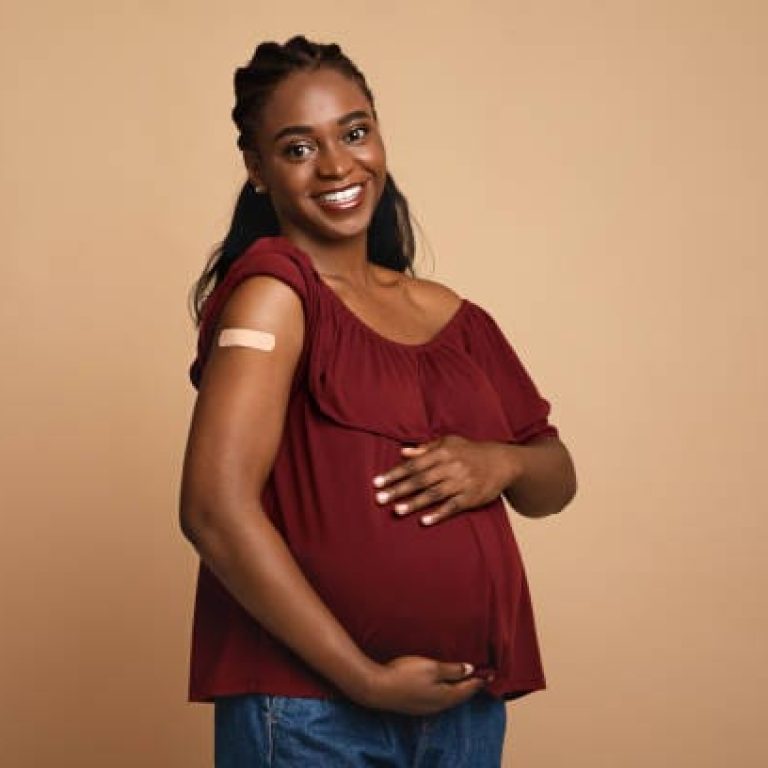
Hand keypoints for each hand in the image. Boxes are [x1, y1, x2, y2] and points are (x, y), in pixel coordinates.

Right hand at [357, 655, 489, 714]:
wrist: (377, 688)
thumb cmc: (404, 675)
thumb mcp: (431, 668)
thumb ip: (452, 670)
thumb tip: (470, 670)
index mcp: (445, 696)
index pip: (468, 688)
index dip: (480, 680)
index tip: (490, 673)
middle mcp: (439, 705)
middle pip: (460, 695)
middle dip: (471, 685)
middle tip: (482, 676)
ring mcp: (427, 707)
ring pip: (449, 698)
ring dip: (458, 688)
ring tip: (465, 679)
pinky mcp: (417, 705)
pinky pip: (438, 698)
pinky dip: (446, 690)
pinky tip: (443, 684)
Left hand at [372, 435, 522, 525]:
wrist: (502, 461)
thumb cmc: (470, 451)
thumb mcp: (449, 443)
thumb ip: (425, 449)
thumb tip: (402, 452)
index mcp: (443, 452)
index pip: (414, 464)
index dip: (394, 474)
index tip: (377, 482)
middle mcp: (451, 467)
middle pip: (421, 480)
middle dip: (399, 489)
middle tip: (380, 499)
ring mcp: (462, 483)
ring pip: (434, 494)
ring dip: (415, 503)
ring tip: (397, 510)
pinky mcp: (471, 497)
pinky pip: (452, 507)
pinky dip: (439, 514)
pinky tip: (424, 521)